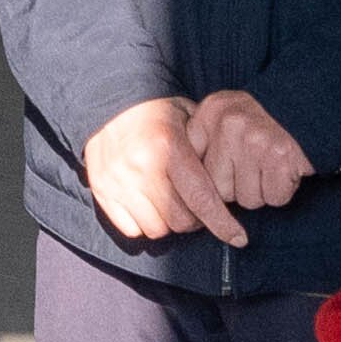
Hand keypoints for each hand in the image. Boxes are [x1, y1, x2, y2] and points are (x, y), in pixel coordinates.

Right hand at [80, 98, 247, 249]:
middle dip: (195, 221)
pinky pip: (132, 229)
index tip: (238, 238)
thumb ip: (209, 145)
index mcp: (168, 146)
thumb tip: (233, 179)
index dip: (222, 223)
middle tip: (196, 207)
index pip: (201, 198)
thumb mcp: (188, 117)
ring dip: (169, 223)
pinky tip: (149, 205)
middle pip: (180, 220)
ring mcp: (119, 181)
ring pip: (157, 229)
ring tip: (170, 203)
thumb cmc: (156, 114)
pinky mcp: (102, 191)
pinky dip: (144, 224)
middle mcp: (142, 166)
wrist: (106, 103)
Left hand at [185, 91, 311, 215]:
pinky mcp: (280, 156)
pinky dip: (281, 193)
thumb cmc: (259, 125)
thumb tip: (180, 190)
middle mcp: (228, 124)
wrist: (308, 109)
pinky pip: (273, 199)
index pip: (190, 166)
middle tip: (251, 168)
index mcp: (209, 112)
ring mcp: (254, 140)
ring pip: (246, 200)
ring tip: (267, 167)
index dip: (203, 184)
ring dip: (260, 192)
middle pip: (218, 190)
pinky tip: (282, 172)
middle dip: (236, 189)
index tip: (212, 187)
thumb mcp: (222, 120)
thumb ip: (200, 144)